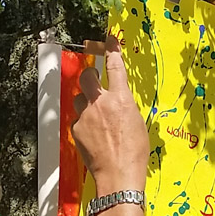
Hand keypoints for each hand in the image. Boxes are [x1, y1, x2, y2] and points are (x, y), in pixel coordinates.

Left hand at [72, 35, 148, 193]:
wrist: (118, 175)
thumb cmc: (134, 153)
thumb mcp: (138, 124)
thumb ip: (125, 108)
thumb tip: (118, 104)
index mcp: (121, 99)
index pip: (115, 67)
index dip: (111, 51)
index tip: (109, 41)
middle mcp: (101, 103)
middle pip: (87, 76)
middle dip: (90, 76)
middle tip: (95, 80)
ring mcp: (86, 116)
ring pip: (79, 98)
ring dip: (86, 102)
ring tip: (96, 117)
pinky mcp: (76, 129)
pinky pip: (77, 119)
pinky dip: (83, 123)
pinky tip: (93, 136)